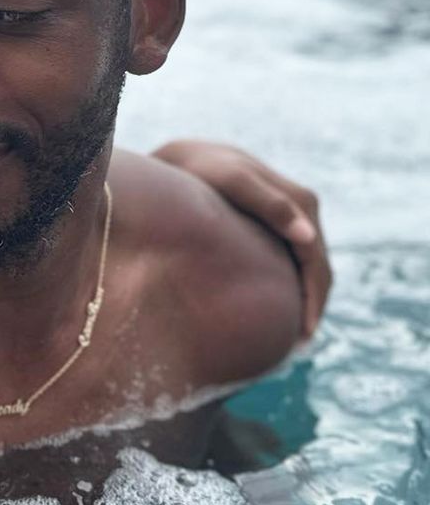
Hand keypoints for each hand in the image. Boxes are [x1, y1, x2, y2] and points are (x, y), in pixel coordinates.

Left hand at [152, 139, 328, 338]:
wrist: (185, 157)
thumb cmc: (203, 169)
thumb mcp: (232, 181)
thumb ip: (268, 204)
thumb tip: (307, 237)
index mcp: (301, 201)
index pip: (316, 260)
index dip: (313, 297)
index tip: (301, 332)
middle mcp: (303, 210)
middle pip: (318, 268)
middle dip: (311, 306)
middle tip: (293, 347)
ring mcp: (292, 218)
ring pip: (309, 268)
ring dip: (304, 300)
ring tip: (288, 339)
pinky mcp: (275, 225)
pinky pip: (292, 262)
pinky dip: (290, 287)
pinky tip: (275, 310)